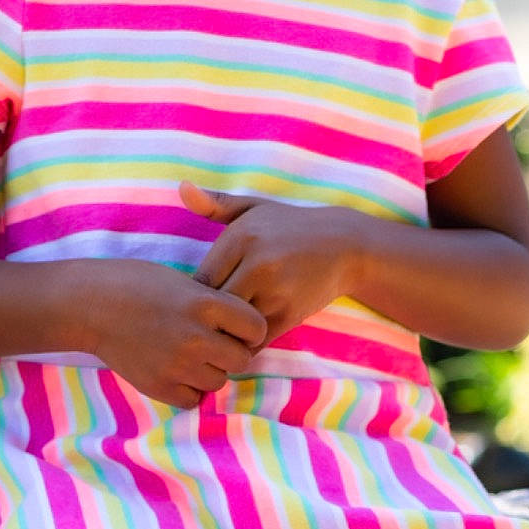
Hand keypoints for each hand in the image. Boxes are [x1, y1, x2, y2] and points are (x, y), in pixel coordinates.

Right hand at [78, 258, 266, 409]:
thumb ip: (213, 306)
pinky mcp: (159, 386)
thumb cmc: (136, 284)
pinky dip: (188, 389)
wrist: (90, 305)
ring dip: (209, 371)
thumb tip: (240, 330)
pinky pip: (193, 399)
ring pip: (219, 381)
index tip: (236, 326)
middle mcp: (196, 337)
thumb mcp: (182, 282)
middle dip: (231, 352)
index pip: (256, 327)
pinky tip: (174, 370)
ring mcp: (178, 365)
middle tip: (211, 342)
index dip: (249, 328)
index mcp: (204, 304)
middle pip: (242, 359)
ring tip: (187, 354)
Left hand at [178, 182, 358, 349]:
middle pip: (215, 305)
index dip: (196, 295)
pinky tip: (246, 336)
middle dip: (210, 316)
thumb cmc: (290, 225)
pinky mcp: (292, 314)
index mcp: (241, 237)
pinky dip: (248, 342)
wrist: (345, 245)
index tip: (199, 300)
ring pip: (234, 324)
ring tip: (224, 331)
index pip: (201, 280)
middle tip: (206, 322)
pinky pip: (256, 339)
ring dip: (228, 331)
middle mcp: (257, 263)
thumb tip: (182, 187)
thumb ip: (215, 204)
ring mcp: (276, 291)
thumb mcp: (254, 208)